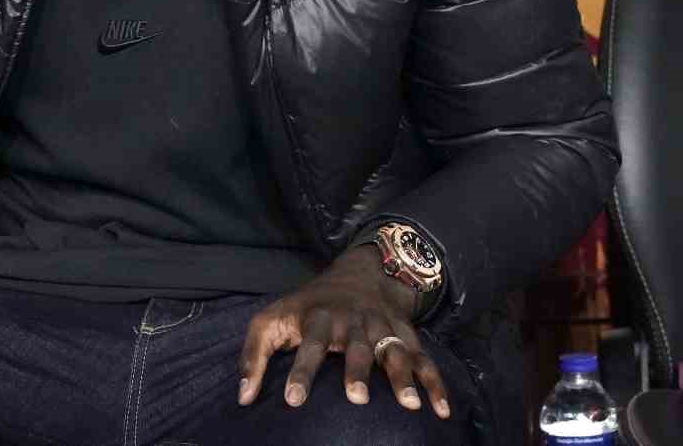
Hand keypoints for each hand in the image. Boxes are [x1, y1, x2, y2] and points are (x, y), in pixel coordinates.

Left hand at [237, 245, 450, 418]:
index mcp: (319, 319)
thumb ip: (253, 356)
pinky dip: (435, 383)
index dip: (301, 371)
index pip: (309, 345)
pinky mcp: (406, 335)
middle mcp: (354, 322)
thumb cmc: (308, 306)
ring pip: (394, 351)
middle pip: (357, 347)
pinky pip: (424, 359)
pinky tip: (440, 409)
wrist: (360, 274)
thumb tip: (243, 398)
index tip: (293, 400)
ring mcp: (383, 328)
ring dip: (402, 376)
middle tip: (356, 398)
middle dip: (357, 371)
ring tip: (408, 406)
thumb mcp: (272, 319)